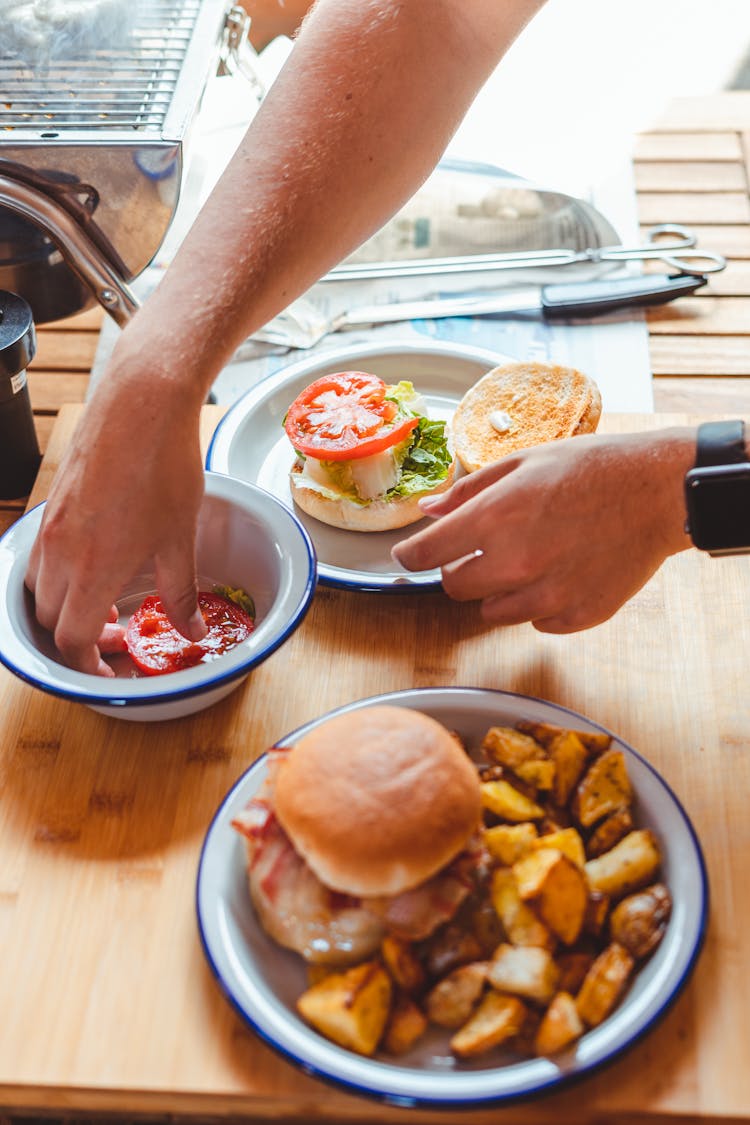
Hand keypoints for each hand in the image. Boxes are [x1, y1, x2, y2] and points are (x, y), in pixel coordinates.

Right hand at [25, 372, 206, 675]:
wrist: (141, 401)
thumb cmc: (164, 465)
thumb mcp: (181, 538)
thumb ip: (181, 592)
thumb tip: (192, 630)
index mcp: (93, 568)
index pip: (72, 639)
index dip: (89, 665)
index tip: (111, 668)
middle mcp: (61, 550)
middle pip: (49, 618)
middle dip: (78, 638)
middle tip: (117, 636)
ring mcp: (52, 525)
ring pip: (38, 587)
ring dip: (65, 607)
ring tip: (104, 602)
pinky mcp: (54, 502)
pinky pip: (41, 554)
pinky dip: (59, 575)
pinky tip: (96, 562)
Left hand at [392, 430, 694, 632]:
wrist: (658, 491)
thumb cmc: (592, 468)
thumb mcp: (523, 463)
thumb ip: (469, 491)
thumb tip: (429, 510)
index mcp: (496, 518)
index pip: (426, 554)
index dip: (412, 555)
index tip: (411, 554)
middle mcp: (517, 562)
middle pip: (455, 588)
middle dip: (459, 569)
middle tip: (483, 549)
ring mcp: (548, 594)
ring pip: (493, 611)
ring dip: (500, 589)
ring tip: (531, 557)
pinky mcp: (577, 616)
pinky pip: (536, 623)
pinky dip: (540, 604)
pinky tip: (561, 572)